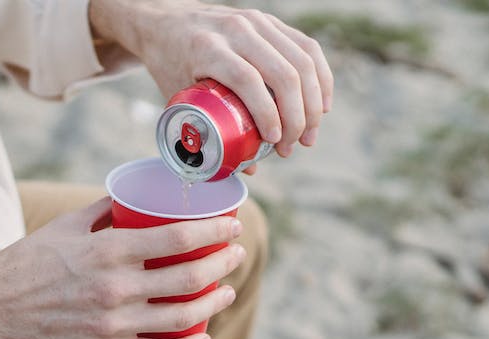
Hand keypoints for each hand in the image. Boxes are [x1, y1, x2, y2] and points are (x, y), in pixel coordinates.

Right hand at [0, 198, 246, 338]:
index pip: (177, 239)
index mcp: (108, 251)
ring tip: (226, 291)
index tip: (232, 227)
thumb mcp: (67, 226)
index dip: (213, 233)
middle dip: (222, 265)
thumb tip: (136, 193)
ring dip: (213, 303)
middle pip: (188, 279)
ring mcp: (112, 324)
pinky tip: (202, 336)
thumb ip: (105, 210)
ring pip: (181, 318)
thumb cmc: (28, 261)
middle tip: (236, 255)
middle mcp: (115, 288)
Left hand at [90, 0, 333, 157]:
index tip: (274, 143)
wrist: (165, 22)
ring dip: (313, 104)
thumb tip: (248, 167)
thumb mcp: (178, 96)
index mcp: (208, 47)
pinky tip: (322, 105)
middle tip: (291, 147)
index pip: (248, 81)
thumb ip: (208, 130)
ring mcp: (258, 22)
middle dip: (296, 118)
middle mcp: (236, 29)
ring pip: (302, 61)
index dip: (268, 115)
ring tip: (308, 135)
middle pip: (283, 74)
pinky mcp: (272, 21)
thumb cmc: (170, 64)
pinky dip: (321, 79)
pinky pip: (308, 49)